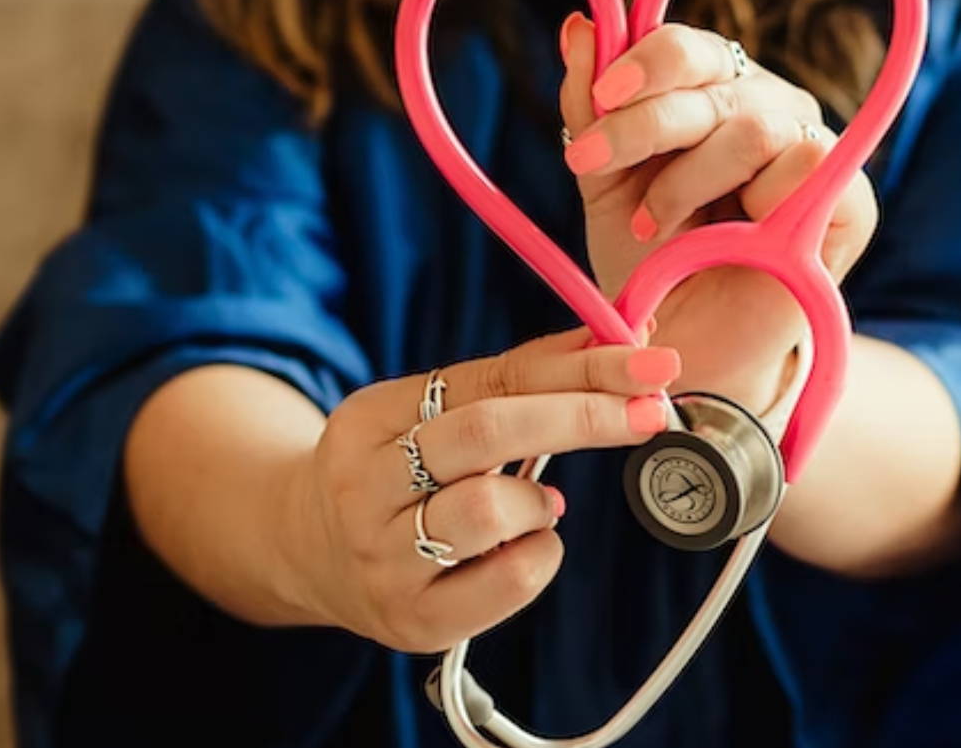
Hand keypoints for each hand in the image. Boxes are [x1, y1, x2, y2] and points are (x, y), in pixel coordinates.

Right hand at [281, 327, 679, 652]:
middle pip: (485, 432)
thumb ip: (517, 379)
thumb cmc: (398, 473)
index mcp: (369, 418)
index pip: (488, 379)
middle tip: (650, 412)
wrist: (309, 554)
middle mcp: (364, 487)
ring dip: (540, 501)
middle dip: (582, 416)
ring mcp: (383, 559)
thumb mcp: (431, 413)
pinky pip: (506, 582)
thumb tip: (621, 339)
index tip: (649, 362)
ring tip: (539, 504)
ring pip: (488, 510)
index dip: (577, 368)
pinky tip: (527, 546)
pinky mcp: (413, 620)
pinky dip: (540, 555)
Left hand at [555, 12, 879, 412]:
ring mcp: (812, 148)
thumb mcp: (604, 183)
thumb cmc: (651, 262)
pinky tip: (726, 240)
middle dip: (643, 123)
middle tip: (590, 164)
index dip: (644, 62)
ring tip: (654, 225)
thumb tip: (579, 26)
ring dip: (688, 179)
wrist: (687, 347)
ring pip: (754, 125)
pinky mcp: (851, 200)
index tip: (599, 100)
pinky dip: (754, 204)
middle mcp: (766, 106)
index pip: (688, 47)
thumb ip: (590, 107)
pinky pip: (808, 165)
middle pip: (714, 78)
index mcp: (713, 91)